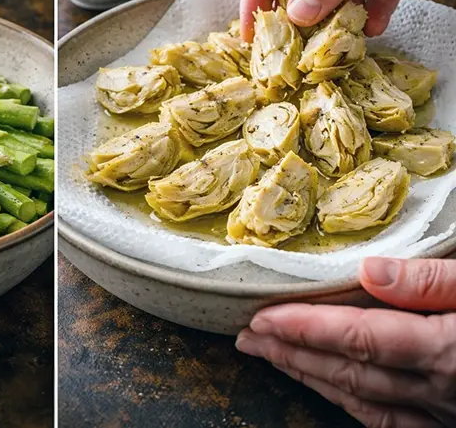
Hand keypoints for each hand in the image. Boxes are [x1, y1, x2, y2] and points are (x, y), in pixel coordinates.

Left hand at [236, 257, 455, 426]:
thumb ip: (432, 282)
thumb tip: (369, 270)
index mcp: (447, 350)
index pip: (359, 337)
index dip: (305, 328)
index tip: (262, 317)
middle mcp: (439, 390)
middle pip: (349, 371)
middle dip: (291, 352)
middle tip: (247, 336)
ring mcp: (443, 414)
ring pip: (362, 399)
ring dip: (310, 376)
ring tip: (269, 355)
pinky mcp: (447, 425)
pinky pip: (389, 422)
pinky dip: (349, 402)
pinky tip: (325, 387)